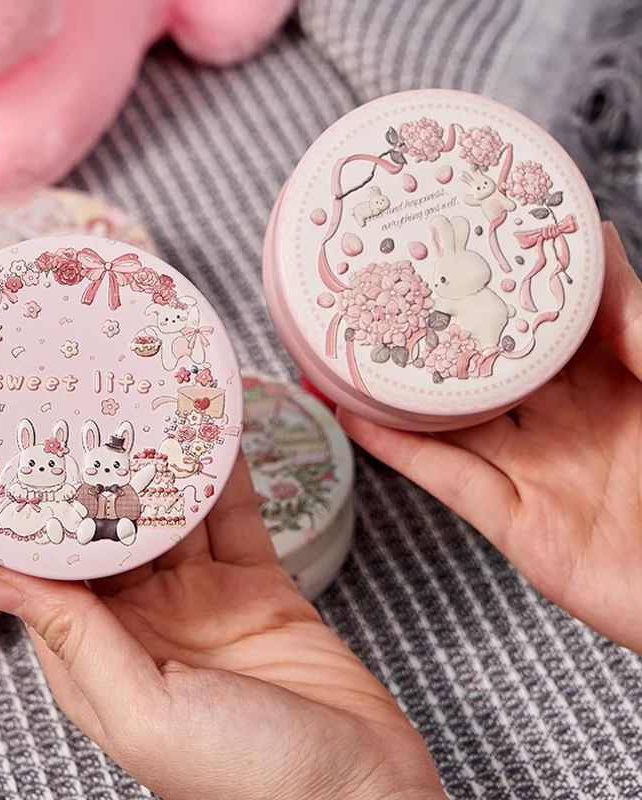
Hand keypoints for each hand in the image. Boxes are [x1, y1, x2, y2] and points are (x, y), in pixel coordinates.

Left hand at [0, 456, 445, 799]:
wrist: (361, 789)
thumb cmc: (246, 777)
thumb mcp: (146, 711)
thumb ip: (76, 642)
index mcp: (105, 660)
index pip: (56, 578)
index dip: (41, 523)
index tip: (29, 461)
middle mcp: (149, 626)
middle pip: (117, 538)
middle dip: (108, 479)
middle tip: (97, 412)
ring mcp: (206, 602)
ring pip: (177, 521)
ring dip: (168, 470)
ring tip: (153, 410)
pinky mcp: (259, 588)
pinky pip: (235, 522)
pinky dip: (227, 481)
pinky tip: (216, 440)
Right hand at [339, 222, 641, 653]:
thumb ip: (638, 319)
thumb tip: (599, 239)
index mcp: (610, 384)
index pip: (535, 330)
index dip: (493, 292)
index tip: (450, 254)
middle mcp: (565, 426)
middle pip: (481, 376)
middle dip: (431, 343)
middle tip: (380, 302)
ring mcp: (537, 474)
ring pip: (453, 426)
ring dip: (399, 396)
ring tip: (350, 357)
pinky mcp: (519, 526)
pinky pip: (451, 481)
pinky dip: (402, 451)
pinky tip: (361, 420)